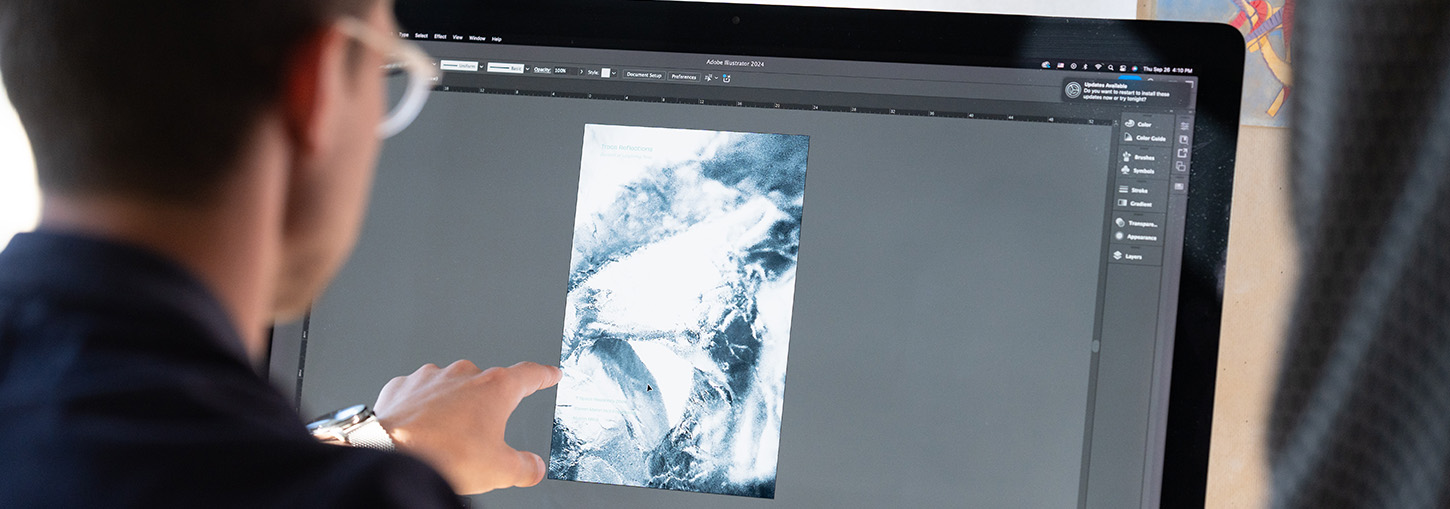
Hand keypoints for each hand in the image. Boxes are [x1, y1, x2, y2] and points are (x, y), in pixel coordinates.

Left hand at [373, 360, 561, 494]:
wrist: (390, 454)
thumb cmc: (444, 454)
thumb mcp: (499, 470)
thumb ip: (525, 467)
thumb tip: (533, 468)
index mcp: (495, 388)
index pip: (530, 375)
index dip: (544, 375)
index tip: (550, 373)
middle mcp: (464, 375)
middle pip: (486, 384)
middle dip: (486, 405)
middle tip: (482, 433)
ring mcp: (431, 377)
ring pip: (450, 388)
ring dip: (453, 406)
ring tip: (447, 437)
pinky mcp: (402, 386)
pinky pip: (419, 393)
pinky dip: (422, 408)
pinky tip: (421, 429)